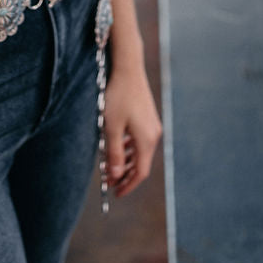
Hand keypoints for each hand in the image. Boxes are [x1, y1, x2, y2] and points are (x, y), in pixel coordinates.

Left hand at [103, 42, 161, 199]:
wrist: (128, 69)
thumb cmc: (118, 97)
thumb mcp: (111, 128)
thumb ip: (113, 154)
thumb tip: (115, 176)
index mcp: (146, 140)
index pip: (140, 172)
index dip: (128, 185)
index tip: (115, 193)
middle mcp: (153, 135)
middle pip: (141, 164)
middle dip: (124, 175)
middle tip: (108, 182)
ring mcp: (152, 126)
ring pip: (139, 152)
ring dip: (125, 161)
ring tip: (109, 167)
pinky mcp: (148, 119)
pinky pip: (139, 141)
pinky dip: (128, 148)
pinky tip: (116, 147)